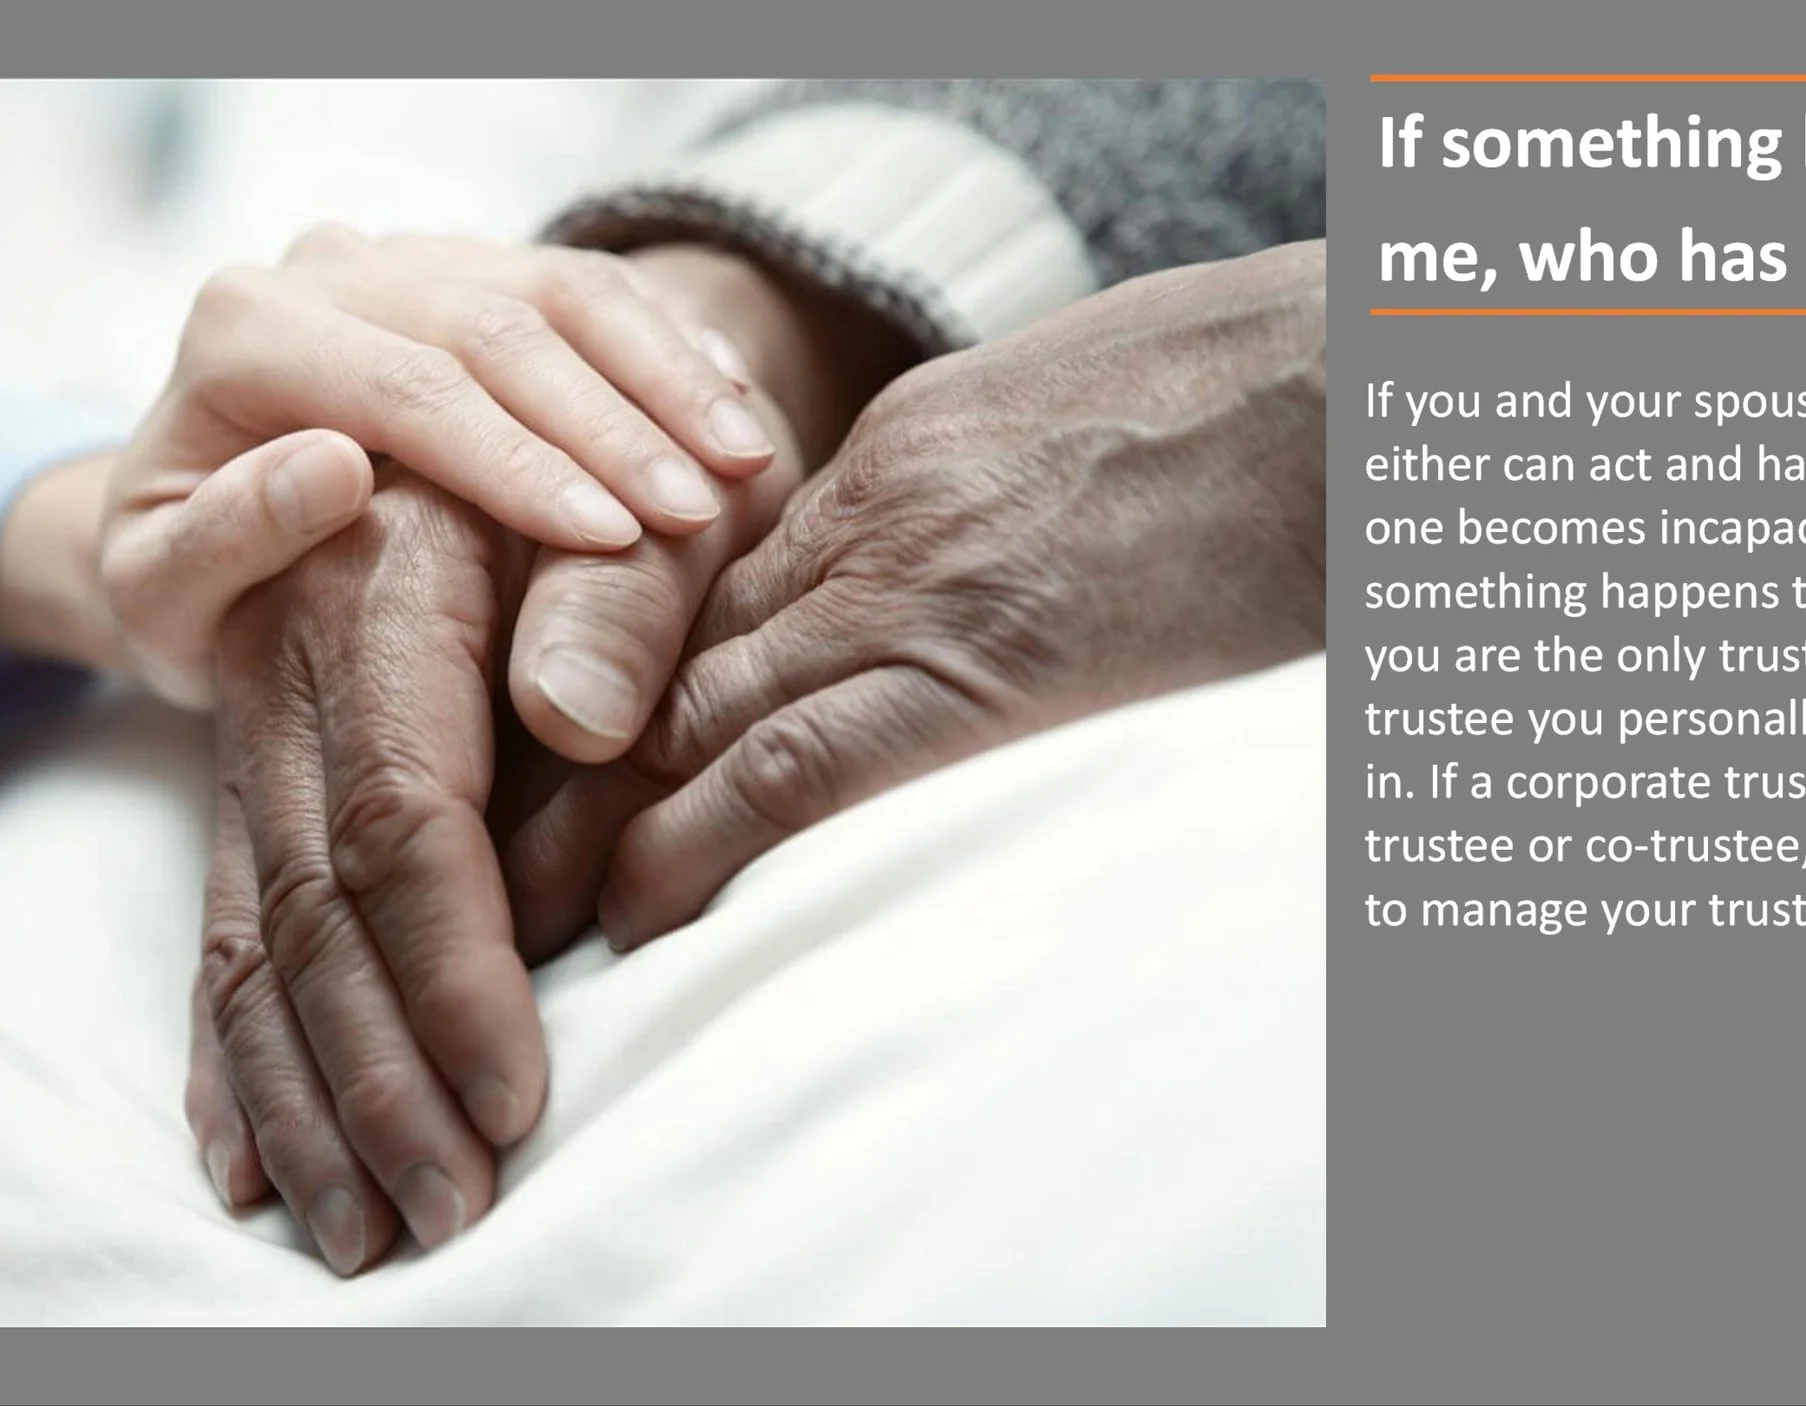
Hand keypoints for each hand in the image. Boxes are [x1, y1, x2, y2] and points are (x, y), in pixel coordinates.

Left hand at [103, 226, 778, 708]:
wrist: (202, 524)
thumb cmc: (188, 589)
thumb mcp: (159, 598)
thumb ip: (222, 541)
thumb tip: (331, 469)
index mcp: (244, 329)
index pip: (408, 386)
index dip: (519, 463)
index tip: (612, 542)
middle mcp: (331, 267)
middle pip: (499, 328)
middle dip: (613, 427)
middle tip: (699, 516)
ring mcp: (418, 259)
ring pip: (565, 290)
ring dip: (667, 378)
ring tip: (746, 461)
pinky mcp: (487, 270)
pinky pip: (600, 287)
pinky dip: (674, 348)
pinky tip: (736, 410)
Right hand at [181, 242, 898, 1271]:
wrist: (545, 421)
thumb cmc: (641, 477)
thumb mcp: (663, 504)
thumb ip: (626, 600)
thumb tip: (574, 714)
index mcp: (383, 594)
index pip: (405, 815)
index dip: (455, 966)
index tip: (519, 1090)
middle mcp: (297, 675)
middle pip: (317, 907)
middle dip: (381, 1076)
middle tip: (452, 1207)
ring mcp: (267, 739)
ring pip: (259, 942)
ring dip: (309, 1100)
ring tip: (365, 1230)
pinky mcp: (270, 790)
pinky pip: (230, 936)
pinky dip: (240, 1058)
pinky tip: (253, 1162)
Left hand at [501, 241, 1328, 951]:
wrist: (1338, 385)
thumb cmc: (1246, 402)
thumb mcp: (1089, 428)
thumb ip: (992, 502)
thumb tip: (978, 589)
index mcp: (902, 457)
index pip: (709, 587)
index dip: (608, 687)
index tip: (544, 766)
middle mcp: (873, 517)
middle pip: (663, 648)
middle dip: (556, 763)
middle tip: (468, 860)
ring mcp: (917, 584)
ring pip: (693, 710)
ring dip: (589, 820)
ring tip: (509, 919)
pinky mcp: (983, 668)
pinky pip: (796, 766)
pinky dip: (695, 846)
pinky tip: (636, 914)